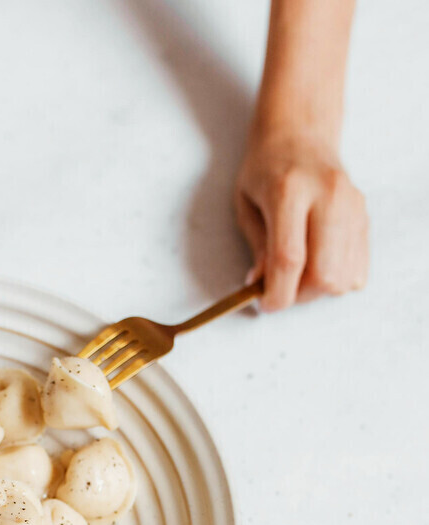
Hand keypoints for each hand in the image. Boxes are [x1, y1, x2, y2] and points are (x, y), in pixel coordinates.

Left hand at [235, 133, 368, 310]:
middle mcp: (327, 196)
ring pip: (343, 276)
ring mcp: (351, 205)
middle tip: (282, 288)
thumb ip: (258, 248)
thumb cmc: (266, 170)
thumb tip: (264, 287)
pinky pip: (357, 266)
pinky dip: (336, 277)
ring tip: (298, 274)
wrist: (301, 134)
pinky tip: (316, 263)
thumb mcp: (246, 206)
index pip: (290, 258)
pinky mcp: (363, 215)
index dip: (277, 292)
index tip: (266, 305)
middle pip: (324, 273)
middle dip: (300, 295)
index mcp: (290, 190)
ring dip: (317, 289)